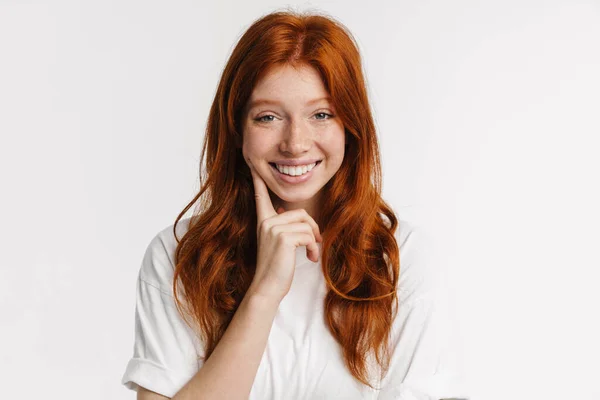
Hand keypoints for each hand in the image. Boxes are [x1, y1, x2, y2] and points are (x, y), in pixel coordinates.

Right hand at [245, 159, 322, 302]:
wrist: (267, 287)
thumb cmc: (275, 269)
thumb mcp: (277, 245)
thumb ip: (283, 228)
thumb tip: (295, 216)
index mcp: (263, 222)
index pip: (261, 196)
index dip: (258, 181)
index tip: (253, 165)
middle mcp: (266, 222)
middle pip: (301, 213)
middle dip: (313, 229)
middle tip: (314, 244)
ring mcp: (273, 228)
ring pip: (307, 224)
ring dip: (314, 241)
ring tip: (310, 254)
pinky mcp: (283, 238)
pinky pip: (308, 235)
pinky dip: (313, 248)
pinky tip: (309, 258)